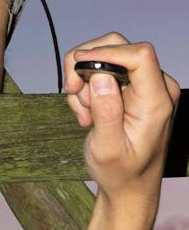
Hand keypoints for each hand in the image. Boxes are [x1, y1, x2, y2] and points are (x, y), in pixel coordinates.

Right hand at [64, 34, 178, 200]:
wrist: (129, 184)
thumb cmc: (121, 172)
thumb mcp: (108, 150)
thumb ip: (107, 113)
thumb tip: (101, 76)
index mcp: (156, 102)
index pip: (139, 55)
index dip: (106, 53)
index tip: (78, 69)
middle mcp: (157, 87)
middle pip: (119, 46)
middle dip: (87, 64)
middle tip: (72, 93)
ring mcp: (145, 85)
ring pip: (107, 53)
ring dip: (84, 77)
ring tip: (83, 111)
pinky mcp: (133, 86)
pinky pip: (104, 68)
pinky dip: (87, 84)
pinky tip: (88, 111)